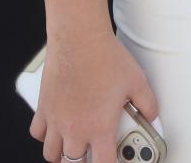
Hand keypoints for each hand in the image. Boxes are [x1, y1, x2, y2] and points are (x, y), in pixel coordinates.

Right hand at [30, 31, 160, 162]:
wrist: (79, 39)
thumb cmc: (106, 58)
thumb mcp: (137, 82)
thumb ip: (148, 103)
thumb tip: (153, 115)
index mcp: (99, 128)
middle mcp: (74, 129)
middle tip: (93, 156)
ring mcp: (56, 119)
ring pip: (51, 154)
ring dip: (63, 155)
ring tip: (74, 149)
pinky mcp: (44, 107)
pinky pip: (37, 132)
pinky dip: (45, 136)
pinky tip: (54, 130)